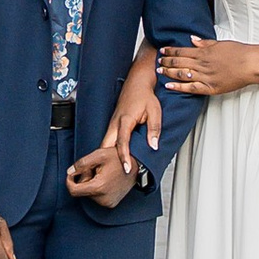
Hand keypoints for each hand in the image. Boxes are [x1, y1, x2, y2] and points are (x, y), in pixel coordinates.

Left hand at [65, 146, 136, 207]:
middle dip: (84, 180)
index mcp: (98, 187)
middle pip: (82, 191)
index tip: (71, 173)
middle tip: (94, 169)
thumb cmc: (118, 158)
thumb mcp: (98, 155)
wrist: (137, 166)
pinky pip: (97, 197)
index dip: (69, 181)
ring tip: (102, 174)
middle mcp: (102, 199)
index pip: (73, 191)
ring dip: (91, 184)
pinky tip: (106, 180)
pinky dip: (97, 189)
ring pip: (89, 194)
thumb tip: (69, 172)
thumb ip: (81, 164)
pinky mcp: (111, 204)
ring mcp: (108, 203)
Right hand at [95, 52, 160, 174]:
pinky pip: (107, 140)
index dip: (123, 156)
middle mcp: (115, 123)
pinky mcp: (112, 125)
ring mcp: (112, 124)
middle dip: (104, 161)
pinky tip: (110, 161)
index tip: (125, 169)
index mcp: (125, 120)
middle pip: (106, 145)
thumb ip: (154, 129)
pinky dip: (107, 151)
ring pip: (104, 143)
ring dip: (104, 157)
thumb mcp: (154, 111)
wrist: (137, 82)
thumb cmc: (145, 96)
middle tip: (106, 176)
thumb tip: (153, 146)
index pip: (122, 142)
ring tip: (106, 173)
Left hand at [156, 40, 256, 97]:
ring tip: (159, 71)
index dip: (170, 50)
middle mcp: (202, 64)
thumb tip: (192, 39)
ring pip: (182, 74)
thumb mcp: (220, 43)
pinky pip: (191, 88)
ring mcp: (205, 76)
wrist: (250, 64)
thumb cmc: (238, 52)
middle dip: (166, 61)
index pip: (182, 50)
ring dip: (169, 72)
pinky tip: (169, 86)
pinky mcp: (210, 88)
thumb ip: (204, 42)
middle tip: (158, 61)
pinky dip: (179, 87)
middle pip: (179, 62)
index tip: (162, 50)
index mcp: (204, 52)